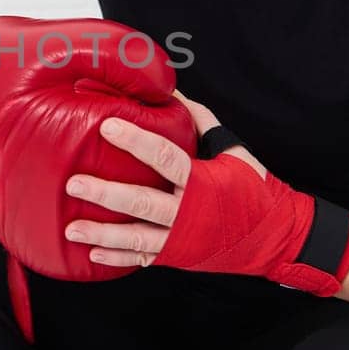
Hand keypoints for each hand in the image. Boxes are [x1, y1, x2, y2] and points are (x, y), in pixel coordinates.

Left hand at [64, 90, 348, 294]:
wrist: (277, 237)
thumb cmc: (254, 188)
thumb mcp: (233, 150)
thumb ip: (200, 120)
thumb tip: (169, 90)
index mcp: (204, 180)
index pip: (165, 157)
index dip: (136, 140)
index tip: (107, 125)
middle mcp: (190, 212)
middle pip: (143, 203)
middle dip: (107, 194)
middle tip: (74, 183)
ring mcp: (183, 238)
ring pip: (138, 238)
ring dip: (103, 234)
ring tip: (71, 228)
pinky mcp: (178, 256)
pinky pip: (144, 259)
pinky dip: (118, 258)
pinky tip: (93, 253)